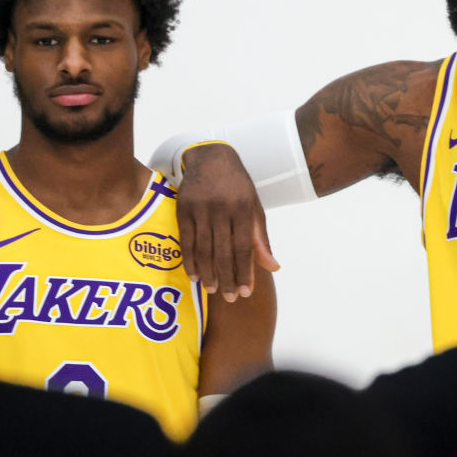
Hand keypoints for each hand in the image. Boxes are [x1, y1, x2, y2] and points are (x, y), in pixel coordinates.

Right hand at [176, 143, 279, 300]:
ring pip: (204, 249)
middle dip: (227, 278)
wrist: (211, 158)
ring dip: (207, 273)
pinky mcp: (183, 209)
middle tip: (230, 298)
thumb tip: (273, 268)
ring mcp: (200, 209)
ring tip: (212, 290)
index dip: (245, 272)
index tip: (246, 292)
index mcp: (243, 209)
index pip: (245, 247)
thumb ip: (260, 239)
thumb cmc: (237, 186)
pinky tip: (193, 275)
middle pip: (223, 252)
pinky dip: (189, 260)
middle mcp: (222, 209)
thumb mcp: (254, 207)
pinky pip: (186, 241)